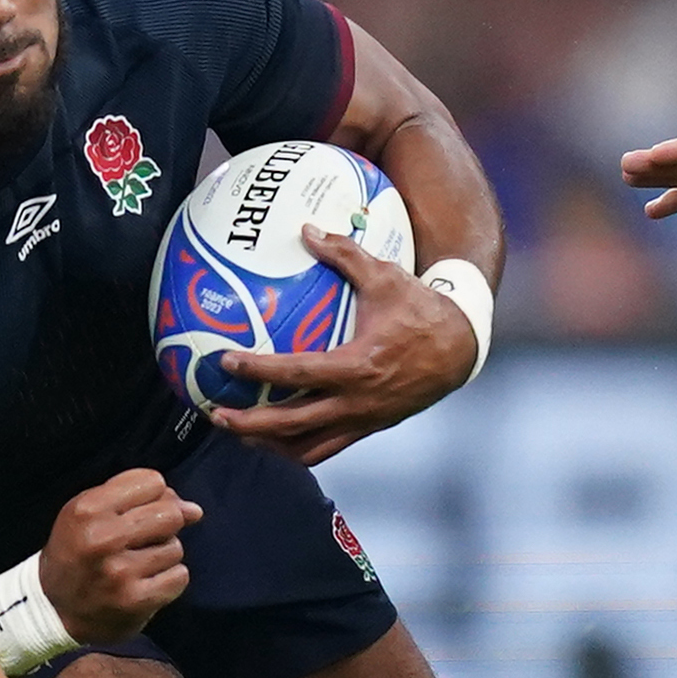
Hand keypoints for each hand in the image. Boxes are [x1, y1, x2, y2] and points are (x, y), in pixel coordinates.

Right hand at [42, 469, 198, 638]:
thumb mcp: (88, 511)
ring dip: (164, 555)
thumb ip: (135, 498)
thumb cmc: (76, 551)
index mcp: (88, 509)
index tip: (140, 511)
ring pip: (176, 547)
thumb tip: (194, 509)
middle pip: (171, 514)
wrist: (52, 608)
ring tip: (139, 564)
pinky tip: (147, 583)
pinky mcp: (135, 601)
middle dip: (165, 524)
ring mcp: (120, 572)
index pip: (153, 482)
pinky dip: (168, 580)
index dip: (153, 495)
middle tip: (145, 539)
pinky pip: (179, 577)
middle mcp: (103, 538)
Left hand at [207, 232, 471, 463]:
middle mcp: (358, 401)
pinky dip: (296, 446)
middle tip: (216, 413)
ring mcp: (364, 420)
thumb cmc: (421, 309)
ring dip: (269, 443)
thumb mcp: (385, 276)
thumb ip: (344, 254)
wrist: (460, 348)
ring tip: (239, 432)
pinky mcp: (370, 428)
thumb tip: (305, 230)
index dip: (257, 370)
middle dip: (250, 424)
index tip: (226, 362)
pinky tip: (276, 436)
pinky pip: (326, 447)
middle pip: (292, 424)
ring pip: (307, 447)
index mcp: (358, 366)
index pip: (297, 372)